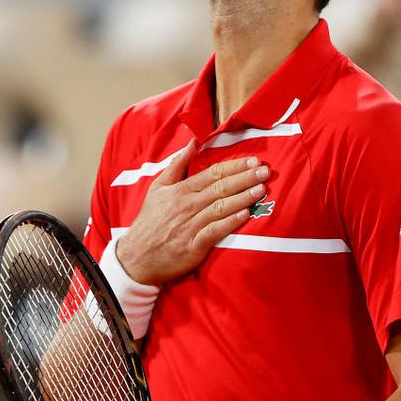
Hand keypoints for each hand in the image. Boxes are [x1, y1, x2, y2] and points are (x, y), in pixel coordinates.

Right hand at [116, 140, 268, 285]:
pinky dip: (229, 223)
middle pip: (220, 188)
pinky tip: (245, 215)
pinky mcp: (193, 246)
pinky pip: (214, 232)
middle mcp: (186, 206)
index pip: (212, 174)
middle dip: (244, 179)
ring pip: (220, 208)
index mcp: (180, 190)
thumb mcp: (157, 188)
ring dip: (242, 198)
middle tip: (264, 171)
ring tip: (261, 189)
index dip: (234, 167)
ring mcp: (190, 226)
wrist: (136, 257)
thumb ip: (177, 165)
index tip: (253, 161)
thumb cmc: (149, 221)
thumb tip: (193, 143)